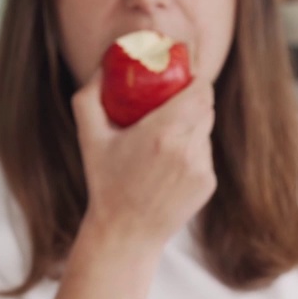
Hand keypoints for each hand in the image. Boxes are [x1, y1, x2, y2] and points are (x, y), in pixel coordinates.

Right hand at [71, 70, 216, 246]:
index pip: (201, 90)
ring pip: (206, 130)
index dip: (196, 78)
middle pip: (206, 106)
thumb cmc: (105, 183)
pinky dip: (192, 150)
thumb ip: (91, 95)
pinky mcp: (208, 184)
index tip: (182, 76)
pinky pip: (205, 154)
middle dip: (194, 97)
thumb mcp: (89, 137)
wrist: (126, 234)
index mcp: (162, 133)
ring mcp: (202, 169)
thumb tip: (103, 64)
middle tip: (174, 96)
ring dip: (193, 124)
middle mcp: (187, 150)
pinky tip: (169, 162)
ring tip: (166, 132)